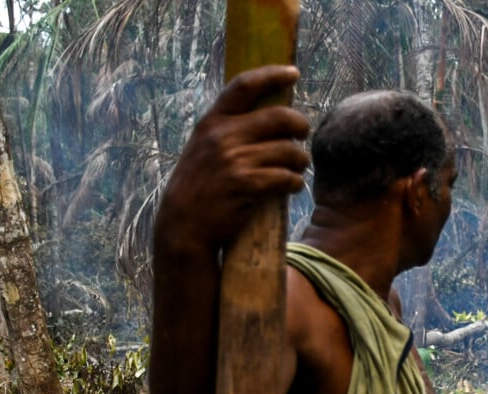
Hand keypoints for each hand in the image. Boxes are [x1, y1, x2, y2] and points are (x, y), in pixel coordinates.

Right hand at [155, 65, 310, 253]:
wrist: (184, 226)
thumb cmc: (200, 187)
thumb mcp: (203, 148)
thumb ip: (228, 130)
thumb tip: (268, 115)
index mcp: (212, 122)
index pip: (244, 86)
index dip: (272, 75)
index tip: (292, 73)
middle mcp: (223, 137)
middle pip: (280, 118)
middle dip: (300, 125)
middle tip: (303, 134)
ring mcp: (235, 161)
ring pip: (290, 151)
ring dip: (300, 161)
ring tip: (297, 168)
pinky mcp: (247, 186)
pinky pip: (287, 178)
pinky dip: (295, 183)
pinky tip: (292, 186)